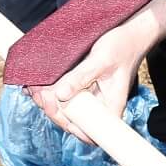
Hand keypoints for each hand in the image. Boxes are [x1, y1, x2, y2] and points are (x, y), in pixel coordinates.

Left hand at [29, 0, 165, 143]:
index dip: (68, 125)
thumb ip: (81, 76)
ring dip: (49, 100)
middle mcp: (101, 106)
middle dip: (52, 109)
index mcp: (111, 106)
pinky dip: (52, 91)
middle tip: (37, 92)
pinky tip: (39, 83)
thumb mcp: (101, 60)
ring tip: (34, 87)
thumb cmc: (123, 46)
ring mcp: (93, 98)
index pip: (90, 132)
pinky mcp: (86, 87)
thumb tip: (60, 94)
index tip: (52, 106)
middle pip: (73, 120)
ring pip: (67, 108)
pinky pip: (67, 95)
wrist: (131, 32)